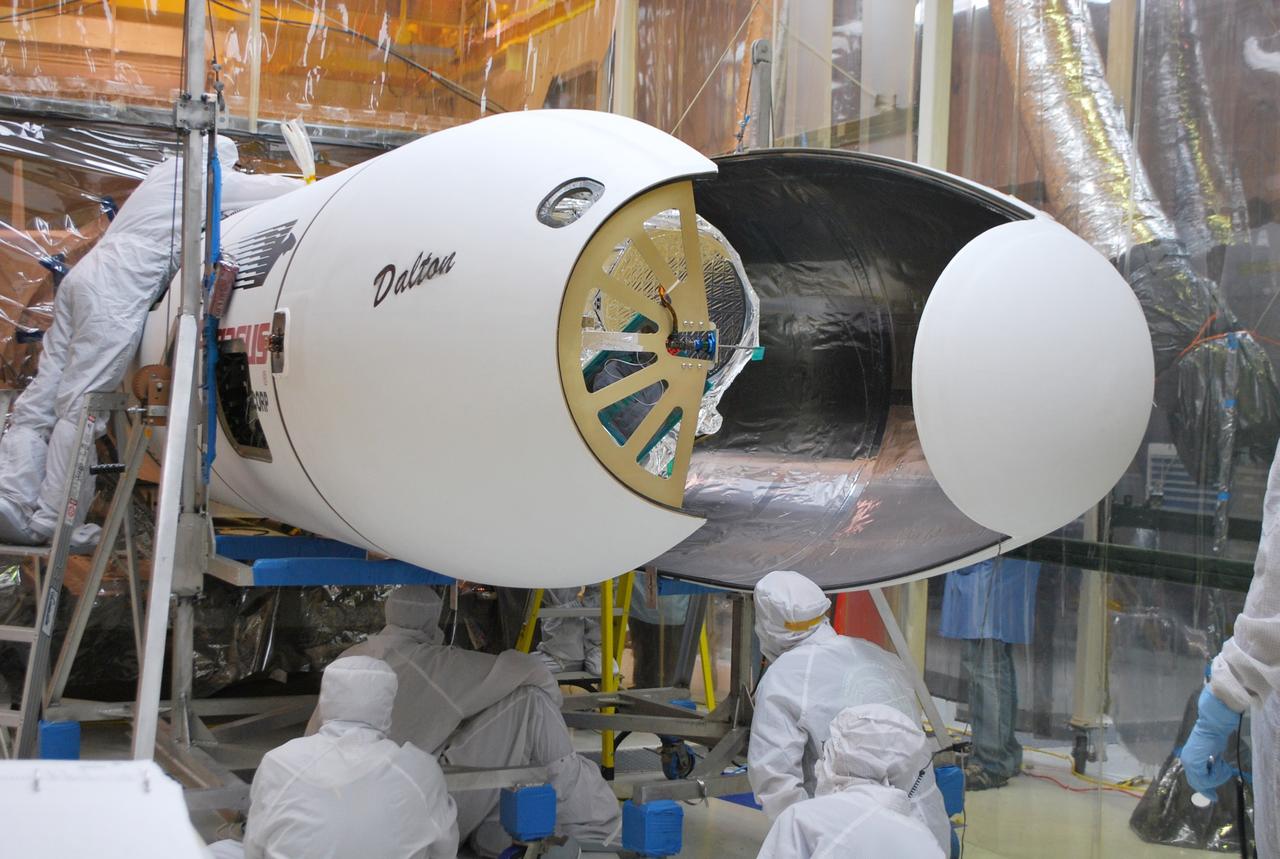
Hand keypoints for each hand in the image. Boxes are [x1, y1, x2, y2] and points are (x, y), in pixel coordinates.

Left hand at [1179, 685, 1241, 799]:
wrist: (1213, 727)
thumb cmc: (1215, 737)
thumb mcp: (1212, 754)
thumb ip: (1210, 765)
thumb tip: (1213, 775)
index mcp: (1189, 758)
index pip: (1194, 779)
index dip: (1203, 789)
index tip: (1213, 797)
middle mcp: (1186, 761)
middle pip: (1198, 783)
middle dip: (1211, 786)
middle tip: (1217, 792)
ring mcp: (1189, 762)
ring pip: (1204, 782)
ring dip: (1217, 777)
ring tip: (1222, 764)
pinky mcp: (1195, 764)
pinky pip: (1206, 778)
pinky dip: (1216, 774)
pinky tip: (1220, 763)